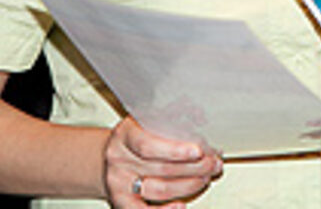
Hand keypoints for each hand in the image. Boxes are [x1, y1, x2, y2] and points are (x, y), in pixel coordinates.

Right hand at [102, 117, 221, 207]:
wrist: (107, 156)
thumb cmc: (134, 137)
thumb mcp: (145, 121)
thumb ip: (167, 120)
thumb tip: (200, 119)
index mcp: (125, 135)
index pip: (148, 145)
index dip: (175, 150)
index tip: (198, 151)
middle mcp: (120, 159)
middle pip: (161, 168)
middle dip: (194, 168)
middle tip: (213, 163)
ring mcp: (120, 183)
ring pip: (159, 189)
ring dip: (188, 186)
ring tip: (205, 178)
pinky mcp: (122, 202)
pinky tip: (182, 205)